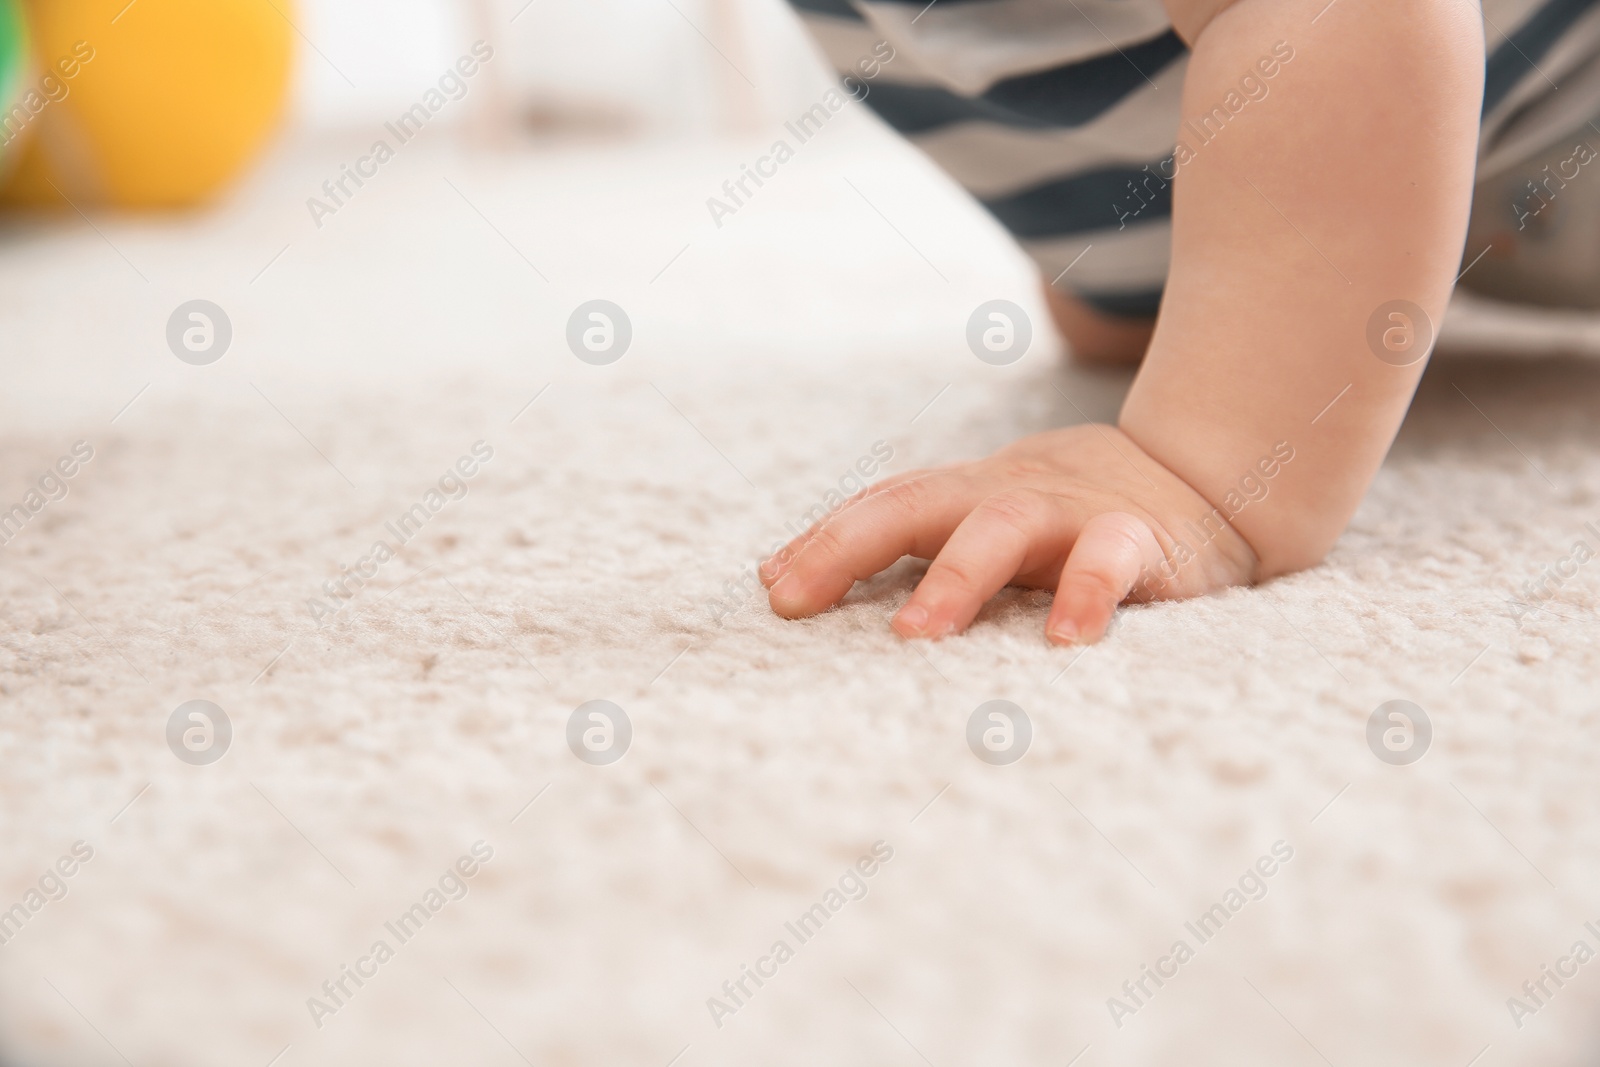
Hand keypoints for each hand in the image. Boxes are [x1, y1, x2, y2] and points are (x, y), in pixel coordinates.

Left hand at [758, 424, 1259, 643]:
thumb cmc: (1062, 519)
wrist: (1198, 480)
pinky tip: (1066, 643)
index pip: (879, 508)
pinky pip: (1108, 560)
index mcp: (961, 496)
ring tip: (915, 636)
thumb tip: (772, 576)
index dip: (823, 543)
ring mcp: (1067, 512)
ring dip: (955, 578)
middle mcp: (1002, 495)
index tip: (772, 590)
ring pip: (1001, 526)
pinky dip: (1086, 594)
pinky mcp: (1136, 538)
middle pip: (914, 504)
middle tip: (795, 600)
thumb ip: (889, 544)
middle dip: (849, 547)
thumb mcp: (972, 521)